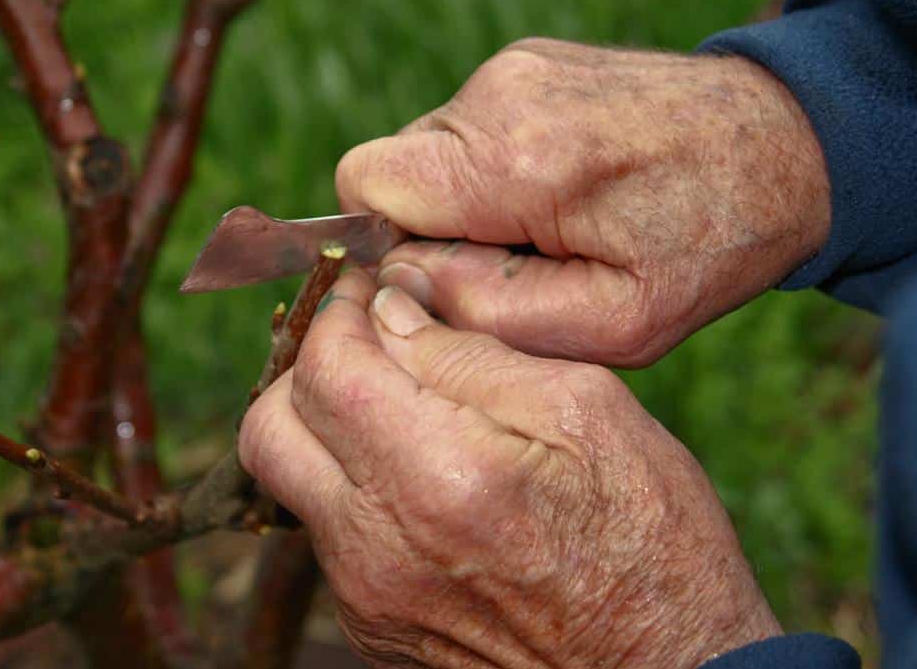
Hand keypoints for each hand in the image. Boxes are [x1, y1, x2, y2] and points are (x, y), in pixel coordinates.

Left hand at [239, 271, 780, 668]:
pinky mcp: (372, 628)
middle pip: (268, 427)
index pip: (325, 366)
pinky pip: (330, 535)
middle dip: (308, 368)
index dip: (339, 311)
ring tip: (401, 407)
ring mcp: (366, 596)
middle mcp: (379, 545)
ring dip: (329, 429)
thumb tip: (392, 308)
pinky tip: (422, 478)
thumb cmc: (648, 541)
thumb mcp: (586, 412)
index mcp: (437, 475)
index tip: (369, 289)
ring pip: (293, 481)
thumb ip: (472, 353)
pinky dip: (357, 488)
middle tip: (366, 343)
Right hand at [336, 38, 829, 366]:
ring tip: (552, 224)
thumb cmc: (707, 244)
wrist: (788, 143)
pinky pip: (466, 129)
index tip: (453, 278)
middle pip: (391, 172)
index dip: (389, 246)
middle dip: (433, 230)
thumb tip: (399, 284)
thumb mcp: (613, 322)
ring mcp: (512, 66)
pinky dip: (492, 170)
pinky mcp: (526, 60)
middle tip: (520, 261)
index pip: (365, 188)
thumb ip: (490, 314)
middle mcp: (499, 94)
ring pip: (427, 152)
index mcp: (515, 159)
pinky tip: (562, 188)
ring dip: (466, 202)